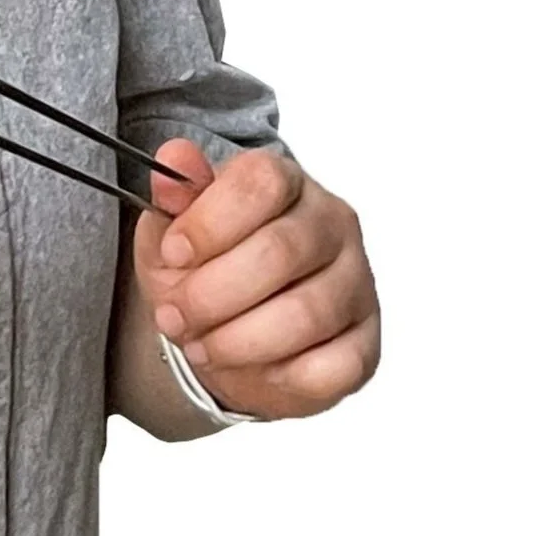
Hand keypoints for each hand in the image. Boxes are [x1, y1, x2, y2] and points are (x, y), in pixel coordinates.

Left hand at [133, 138, 379, 420]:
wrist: (222, 327)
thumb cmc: (203, 266)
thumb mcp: (172, 229)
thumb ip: (174, 196)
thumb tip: (175, 159)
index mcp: (286, 182)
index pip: (261, 183)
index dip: (209, 222)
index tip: (172, 254)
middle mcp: (333, 225)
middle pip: (280, 251)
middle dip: (211, 293)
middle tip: (172, 315)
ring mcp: (357, 284)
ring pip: (304, 315)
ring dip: (236, 340)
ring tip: (198, 345)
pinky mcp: (365, 345)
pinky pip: (328, 368)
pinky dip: (277, 376)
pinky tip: (247, 367)